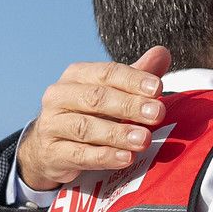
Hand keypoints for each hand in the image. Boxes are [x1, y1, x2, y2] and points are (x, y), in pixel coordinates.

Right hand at [16, 46, 171, 190]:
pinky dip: (104, 157)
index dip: (132, 80)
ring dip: (118, 134)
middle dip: (129, 106)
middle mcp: (59, 96)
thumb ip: (135, 77)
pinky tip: (126, 158)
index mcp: (76, 76)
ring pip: (86, 128)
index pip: (106, 73)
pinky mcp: (52, 154)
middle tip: (157, 113)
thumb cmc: (88, 115)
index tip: (158, 88)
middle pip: (96, 98)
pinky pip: (80, 155)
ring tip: (144, 139)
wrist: (50, 149)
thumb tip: (162, 53)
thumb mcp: (111, 94)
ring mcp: (52, 125)